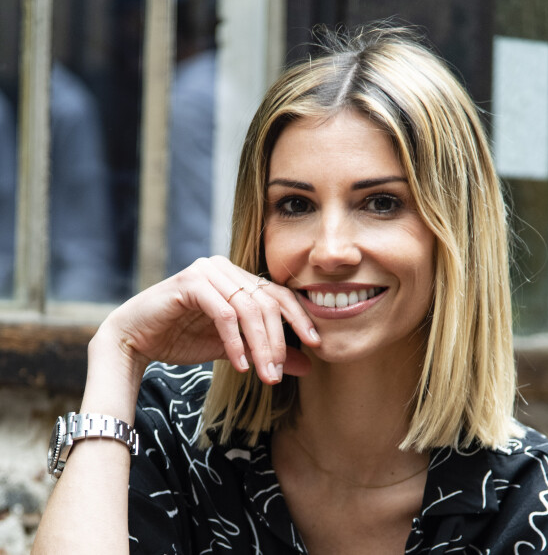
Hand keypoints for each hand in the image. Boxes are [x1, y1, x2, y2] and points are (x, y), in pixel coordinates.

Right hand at [95, 256, 319, 383]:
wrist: (135, 339)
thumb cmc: (182, 338)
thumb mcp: (234, 349)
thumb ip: (266, 351)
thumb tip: (307, 366)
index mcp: (237, 277)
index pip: (279, 294)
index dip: (299, 318)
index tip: (316, 344)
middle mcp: (225, 268)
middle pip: (267, 302)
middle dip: (278, 341)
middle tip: (279, 373)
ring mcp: (207, 272)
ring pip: (249, 309)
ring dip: (260, 345)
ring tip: (265, 374)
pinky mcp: (190, 283)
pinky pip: (224, 314)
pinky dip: (235, 342)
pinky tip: (240, 365)